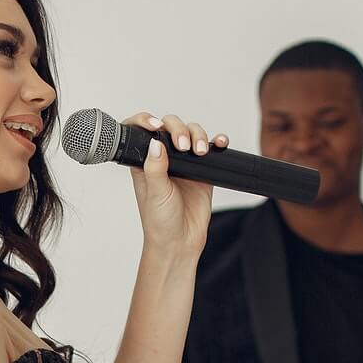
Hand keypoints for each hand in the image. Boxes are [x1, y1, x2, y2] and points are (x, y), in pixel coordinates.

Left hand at [126, 112, 227, 258]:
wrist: (180, 241)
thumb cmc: (160, 222)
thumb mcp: (155, 194)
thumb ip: (155, 168)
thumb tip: (155, 143)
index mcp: (145, 162)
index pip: (143, 132)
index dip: (146, 121)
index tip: (155, 124)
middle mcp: (164, 159)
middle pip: (172, 127)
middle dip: (179, 129)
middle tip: (184, 147)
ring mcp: (185, 163)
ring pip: (193, 133)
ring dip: (199, 135)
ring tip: (200, 152)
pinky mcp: (203, 170)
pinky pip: (212, 148)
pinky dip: (217, 141)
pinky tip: (219, 143)